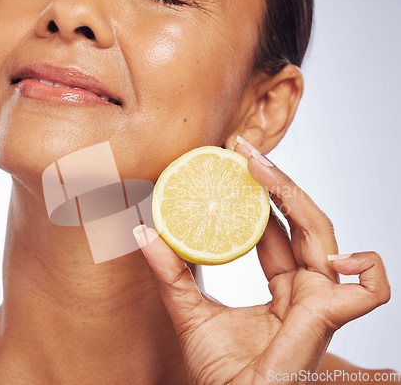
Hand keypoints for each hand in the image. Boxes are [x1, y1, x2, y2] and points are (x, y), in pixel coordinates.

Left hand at [133, 142, 390, 384]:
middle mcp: (305, 289)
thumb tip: (142, 230)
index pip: (276, 230)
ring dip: (294, 195)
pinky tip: (329, 252)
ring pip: (324, 234)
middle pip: (300, 221)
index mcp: (282, 288)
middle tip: (241, 148)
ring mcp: (320, 301)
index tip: (232, 162)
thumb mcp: (188, 312)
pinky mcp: (328, 317)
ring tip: (258, 168)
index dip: (258, 194)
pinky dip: (364, 266)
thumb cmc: (218, 371)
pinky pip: (370, 289)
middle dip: (274, 180)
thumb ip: (170, 273)